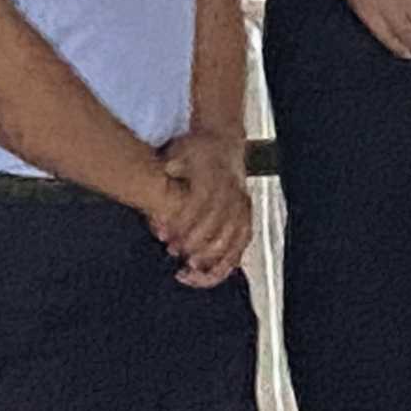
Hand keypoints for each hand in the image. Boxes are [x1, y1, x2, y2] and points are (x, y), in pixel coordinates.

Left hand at [161, 134, 255, 288]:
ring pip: (233, 238)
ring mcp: (242, 206)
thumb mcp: (180, 151)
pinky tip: (208, 270)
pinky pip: (242, 244)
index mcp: (215, 178)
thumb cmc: (198, 150)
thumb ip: (170, 170)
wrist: (223, 140)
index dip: (181, 225)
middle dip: (194, 244)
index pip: (199, 205)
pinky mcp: (246, 216)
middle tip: (175, 254)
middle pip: (217, 226)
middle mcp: (232, 194)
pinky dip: (227, 261)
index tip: (165, 237)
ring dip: (211, 257)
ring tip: (190, 269)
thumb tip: (163, 188)